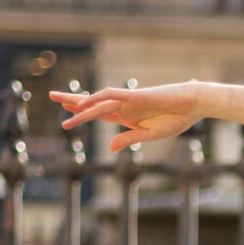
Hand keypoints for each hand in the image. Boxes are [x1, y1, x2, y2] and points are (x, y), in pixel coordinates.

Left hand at [50, 82, 202, 153]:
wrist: (191, 106)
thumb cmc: (175, 120)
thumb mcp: (149, 135)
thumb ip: (128, 139)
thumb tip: (110, 148)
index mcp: (126, 117)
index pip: (98, 114)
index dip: (81, 113)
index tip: (66, 115)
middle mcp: (123, 107)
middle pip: (92, 103)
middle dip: (72, 100)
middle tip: (51, 96)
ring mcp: (127, 100)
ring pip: (97, 101)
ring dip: (78, 102)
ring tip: (59, 102)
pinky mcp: (134, 96)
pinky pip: (110, 96)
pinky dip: (96, 99)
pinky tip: (83, 103)